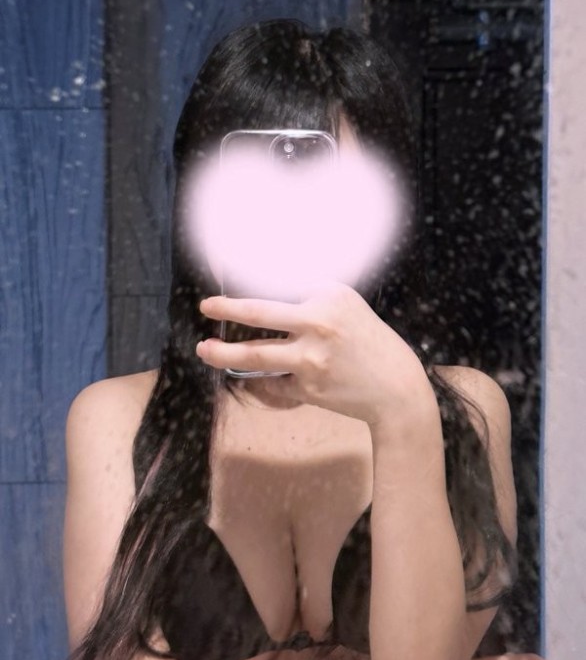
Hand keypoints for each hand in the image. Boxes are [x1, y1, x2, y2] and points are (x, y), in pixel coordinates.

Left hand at [197, 280, 429, 426]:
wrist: (396, 389)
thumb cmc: (373, 344)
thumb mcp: (348, 307)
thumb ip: (312, 298)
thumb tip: (268, 289)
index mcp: (330, 295)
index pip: (279, 281)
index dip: (250, 279)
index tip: (228, 270)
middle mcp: (318, 322)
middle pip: (258, 313)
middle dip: (226, 309)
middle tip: (206, 306)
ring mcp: (310, 358)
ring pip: (255, 355)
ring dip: (223, 354)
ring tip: (204, 350)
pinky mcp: (307, 388)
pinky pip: (272, 383)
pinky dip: (261, 382)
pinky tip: (253, 379)